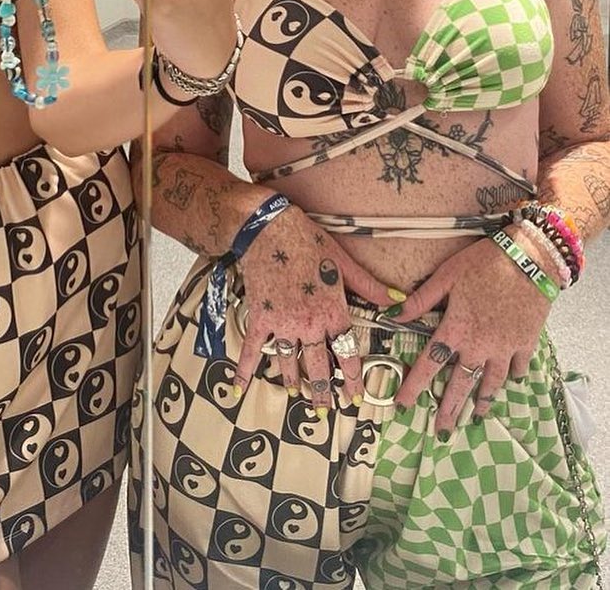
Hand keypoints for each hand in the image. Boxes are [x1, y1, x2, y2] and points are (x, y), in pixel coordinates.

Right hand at [233, 206, 398, 413]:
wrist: (267, 230)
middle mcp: (308, 324)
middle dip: (324, 390)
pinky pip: (252, 349)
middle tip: (327, 408)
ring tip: (298, 395)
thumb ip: (370, 286)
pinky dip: (245, 370)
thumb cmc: (307, 241)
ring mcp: (282, 324)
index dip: (352, 378)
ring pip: (289, 363)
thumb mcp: (343, 261)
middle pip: (318, 366)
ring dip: (294, 382)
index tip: (355, 396)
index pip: (346, 353)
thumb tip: (398, 301)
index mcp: (332, 311)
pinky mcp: (260, 318)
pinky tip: (239, 388)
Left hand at [391, 232, 552, 435]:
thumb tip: (391, 315)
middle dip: (450, 409)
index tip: (403, 406)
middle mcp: (479, 345)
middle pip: (461, 384)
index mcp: (456, 329)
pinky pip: (518, 367)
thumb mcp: (446, 276)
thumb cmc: (483, 263)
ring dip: (483, 401)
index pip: (429, 364)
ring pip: (492, 382)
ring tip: (477, 417)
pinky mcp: (526, 343)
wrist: (530, 260)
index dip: (414, 386)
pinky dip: (513, 377)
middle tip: (442, 432)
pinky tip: (509, 383)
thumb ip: (420, 300)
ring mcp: (505, 347)